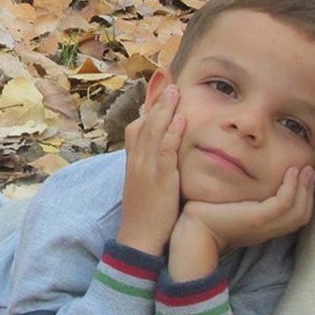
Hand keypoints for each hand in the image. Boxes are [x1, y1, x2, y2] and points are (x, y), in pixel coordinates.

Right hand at [117, 83, 184, 254]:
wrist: (139, 238)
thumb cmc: (148, 213)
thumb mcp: (148, 183)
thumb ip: (157, 165)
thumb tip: (169, 150)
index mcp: (134, 160)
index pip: (139, 125)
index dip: (150, 106)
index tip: (162, 87)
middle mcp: (136, 160)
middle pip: (144, 121)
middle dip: (157, 99)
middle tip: (169, 76)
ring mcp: (144, 168)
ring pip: (152, 131)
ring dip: (164, 108)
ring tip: (175, 89)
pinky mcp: (157, 179)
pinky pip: (164, 151)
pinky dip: (171, 133)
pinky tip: (181, 119)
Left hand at [174, 164, 314, 263]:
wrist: (192, 231)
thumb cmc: (205, 217)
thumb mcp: (230, 206)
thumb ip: (243, 198)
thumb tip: (247, 179)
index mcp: (264, 229)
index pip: (295, 217)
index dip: (304, 198)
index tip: (304, 178)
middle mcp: (267, 230)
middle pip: (302, 214)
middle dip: (309, 191)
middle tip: (310, 170)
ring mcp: (264, 226)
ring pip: (297, 209)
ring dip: (304, 188)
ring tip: (303, 169)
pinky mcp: (257, 219)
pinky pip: (283, 203)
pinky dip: (292, 187)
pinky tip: (290, 172)